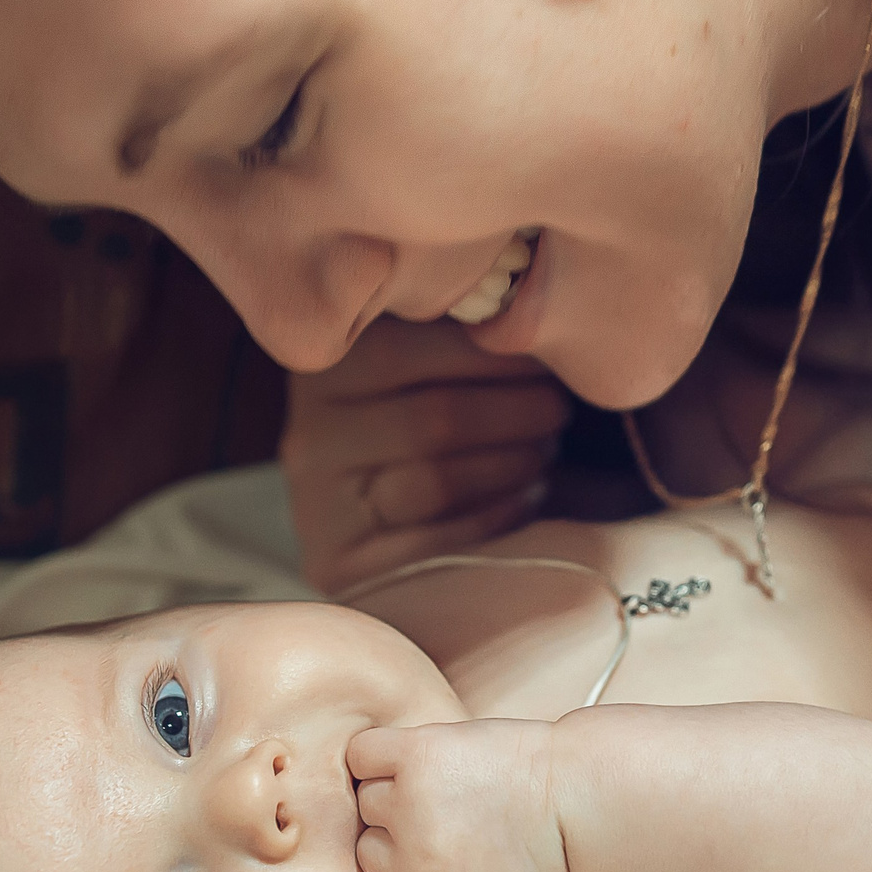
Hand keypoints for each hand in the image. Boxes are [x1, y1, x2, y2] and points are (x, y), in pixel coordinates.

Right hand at [281, 319, 571, 593]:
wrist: (375, 522)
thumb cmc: (422, 416)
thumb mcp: (424, 361)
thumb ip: (458, 332)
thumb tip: (531, 307)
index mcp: (327, 368)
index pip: (407, 350)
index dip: (492, 354)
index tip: (549, 355)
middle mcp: (310, 435)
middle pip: (434, 420)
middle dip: (516, 413)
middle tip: (560, 409)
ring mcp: (318, 505)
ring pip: (436, 481)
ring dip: (512, 464)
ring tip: (546, 451)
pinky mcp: (340, 565)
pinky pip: (435, 541)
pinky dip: (496, 515)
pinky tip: (529, 496)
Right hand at [348, 720, 570, 871]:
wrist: (583, 802)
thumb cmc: (546, 862)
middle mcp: (417, 864)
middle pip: (368, 854)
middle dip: (399, 845)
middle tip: (445, 828)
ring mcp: (414, 806)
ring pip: (366, 803)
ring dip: (393, 799)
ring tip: (438, 793)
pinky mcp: (419, 753)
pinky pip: (362, 756)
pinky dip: (373, 760)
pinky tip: (405, 765)